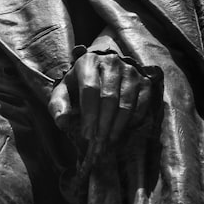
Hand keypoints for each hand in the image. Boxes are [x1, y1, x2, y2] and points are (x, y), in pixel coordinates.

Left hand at [47, 49, 153, 164]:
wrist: (102, 67)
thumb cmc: (79, 83)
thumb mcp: (64, 90)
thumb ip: (58, 105)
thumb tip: (61, 122)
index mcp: (88, 62)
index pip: (90, 90)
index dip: (89, 114)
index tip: (87, 134)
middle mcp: (112, 63)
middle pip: (110, 98)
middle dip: (103, 123)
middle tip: (98, 142)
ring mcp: (131, 71)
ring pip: (127, 103)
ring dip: (118, 125)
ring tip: (108, 140)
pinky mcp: (144, 81)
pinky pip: (142, 104)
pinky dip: (133, 120)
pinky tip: (122, 129)